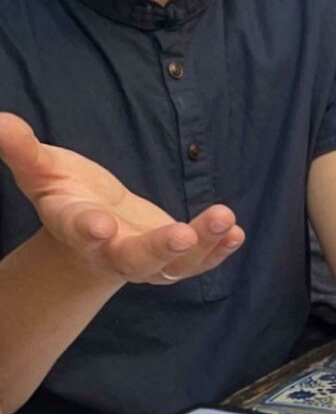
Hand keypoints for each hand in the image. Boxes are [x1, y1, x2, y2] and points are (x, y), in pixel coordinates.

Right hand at [0, 114, 244, 285]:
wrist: (91, 231)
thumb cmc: (66, 194)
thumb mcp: (41, 170)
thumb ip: (21, 149)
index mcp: (77, 229)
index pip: (80, 232)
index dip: (88, 229)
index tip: (99, 223)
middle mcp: (113, 251)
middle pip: (136, 259)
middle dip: (159, 249)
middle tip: (180, 237)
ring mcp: (147, 260)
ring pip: (176, 264)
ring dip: (202, 245)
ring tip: (225, 219)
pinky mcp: (173, 257)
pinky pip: (199, 260)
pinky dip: (218, 250)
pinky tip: (236, 232)